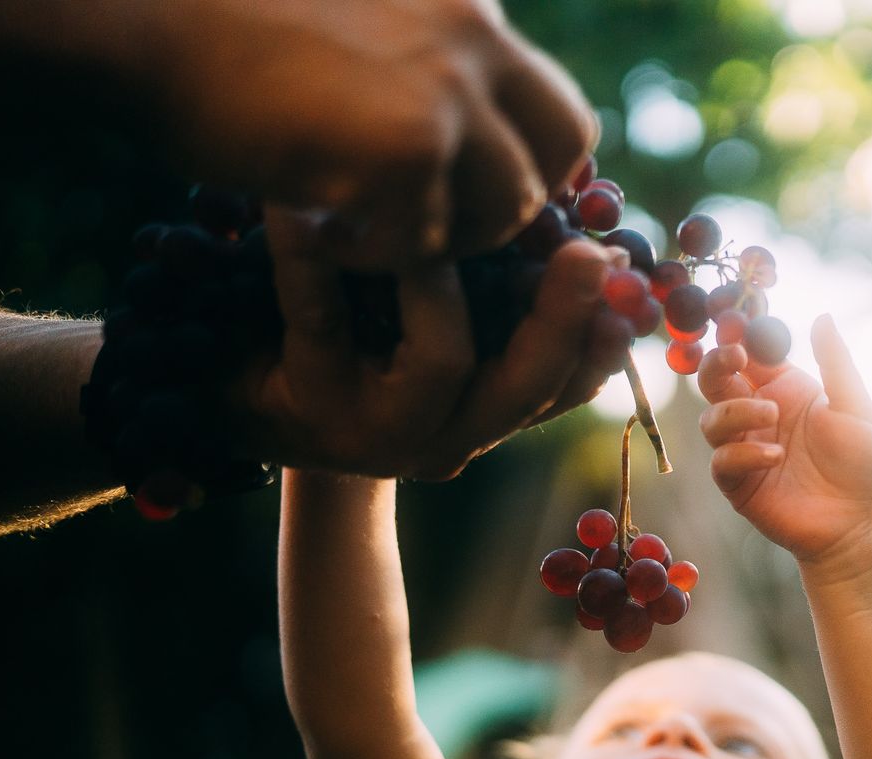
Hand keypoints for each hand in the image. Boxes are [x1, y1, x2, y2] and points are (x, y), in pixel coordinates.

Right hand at [150, 0, 593, 267]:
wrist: (138, 21)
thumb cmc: (222, 28)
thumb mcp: (359, 24)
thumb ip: (423, 62)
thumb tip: (474, 136)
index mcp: (465, 7)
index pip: (555, 105)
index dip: (530, 165)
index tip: (480, 201)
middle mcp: (473, 38)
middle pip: (560, 153)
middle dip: (510, 206)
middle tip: (436, 228)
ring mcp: (447, 91)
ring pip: (502, 207)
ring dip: (440, 236)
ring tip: (358, 224)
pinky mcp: (408, 146)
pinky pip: (428, 240)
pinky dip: (376, 254)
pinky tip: (319, 228)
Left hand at [236, 208, 627, 479]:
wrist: (237, 404)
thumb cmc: (347, 346)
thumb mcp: (428, 328)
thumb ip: (496, 297)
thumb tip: (586, 231)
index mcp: (482, 420)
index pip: (565, 387)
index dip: (603, 340)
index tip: (634, 282)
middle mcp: (442, 440)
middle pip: (523, 389)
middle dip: (563, 319)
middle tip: (588, 254)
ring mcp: (378, 433)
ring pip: (442, 362)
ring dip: (446, 282)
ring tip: (443, 209)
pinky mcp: (308, 408)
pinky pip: (322, 320)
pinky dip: (315, 258)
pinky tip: (308, 205)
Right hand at [695, 316, 871, 571]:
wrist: (858, 523)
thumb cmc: (863, 464)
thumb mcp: (853, 405)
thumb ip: (834, 360)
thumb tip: (822, 316)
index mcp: (784, 389)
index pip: (750, 353)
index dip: (738, 336)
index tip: (736, 324)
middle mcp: (759, 414)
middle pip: (716, 380)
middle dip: (718, 363)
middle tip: (734, 358)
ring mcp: (745, 448)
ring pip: (711, 419)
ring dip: (736, 412)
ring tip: (772, 418)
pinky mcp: (738, 483)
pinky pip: (722, 461)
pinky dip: (743, 454)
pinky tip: (775, 457)